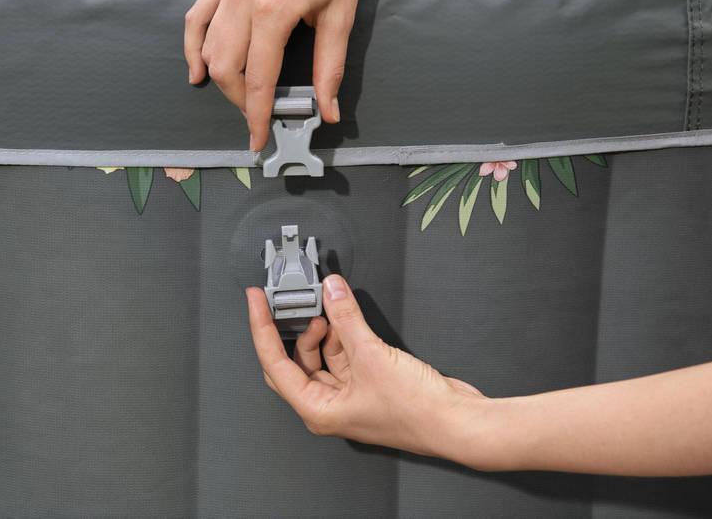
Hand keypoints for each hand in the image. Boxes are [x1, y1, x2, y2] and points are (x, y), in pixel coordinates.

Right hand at [184, 0, 387, 150]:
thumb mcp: (341, 15)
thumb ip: (329, 68)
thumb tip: (327, 110)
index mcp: (274, 10)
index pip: (257, 79)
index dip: (256, 116)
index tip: (258, 139)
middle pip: (225, 69)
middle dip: (239, 101)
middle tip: (258, 116)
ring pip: (208, 48)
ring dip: (219, 79)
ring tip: (239, 97)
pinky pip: (197, 18)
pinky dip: (194, 47)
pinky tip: (197, 69)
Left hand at [246, 274, 494, 463]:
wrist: (455, 421)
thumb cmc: (416, 412)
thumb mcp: (372, 355)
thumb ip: (346, 318)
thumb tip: (330, 291)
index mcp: (317, 409)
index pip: (275, 364)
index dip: (261, 329)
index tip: (256, 303)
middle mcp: (329, 406)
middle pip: (294, 362)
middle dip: (293, 330)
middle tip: (289, 302)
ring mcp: (349, 396)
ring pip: (322, 357)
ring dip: (324, 331)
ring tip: (329, 307)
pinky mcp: (368, 384)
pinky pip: (344, 356)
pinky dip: (344, 335)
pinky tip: (347, 317)